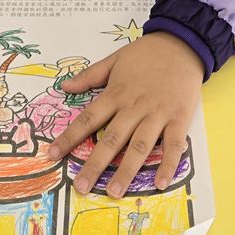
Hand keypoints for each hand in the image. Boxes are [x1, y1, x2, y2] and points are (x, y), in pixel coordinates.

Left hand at [48, 32, 202, 197]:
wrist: (182, 43)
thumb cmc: (146, 53)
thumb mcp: (114, 59)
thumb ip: (89, 75)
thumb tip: (64, 87)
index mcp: (116, 93)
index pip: (88, 119)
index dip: (69, 137)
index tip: (52, 154)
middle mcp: (135, 107)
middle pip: (112, 139)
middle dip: (95, 164)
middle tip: (81, 187)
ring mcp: (158, 114)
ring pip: (140, 146)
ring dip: (127, 170)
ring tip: (115, 191)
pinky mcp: (179, 118)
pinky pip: (174, 145)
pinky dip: (168, 165)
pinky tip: (160, 184)